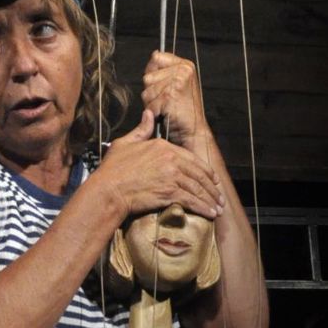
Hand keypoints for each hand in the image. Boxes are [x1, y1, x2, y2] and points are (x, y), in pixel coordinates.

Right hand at [98, 110, 223, 219]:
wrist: (108, 189)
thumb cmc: (113, 169)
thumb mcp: (125, 143)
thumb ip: (141, 129)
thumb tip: (149, 114)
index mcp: (163, 146)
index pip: (192, 159)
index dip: (206, 171)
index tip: (212, 180)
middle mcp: (171, 159)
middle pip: (199, 174)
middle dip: (212, 188)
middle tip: (218, 198)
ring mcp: (172, 176)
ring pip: (198, 188)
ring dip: (210, 200)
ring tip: (216, 208)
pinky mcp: (170, 192)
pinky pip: (192, 200)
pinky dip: (203, 207)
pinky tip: (209, 213)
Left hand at [142, 51, 209, 149]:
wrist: (193, 131)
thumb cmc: (184, 111)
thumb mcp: (177, 84)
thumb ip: (164, 70)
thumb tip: (154, 55)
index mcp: (185, 65)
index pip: (156, 58)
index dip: (154, 73)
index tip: (163, 86)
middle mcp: (182, 71)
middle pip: (148, 77)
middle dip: (152, 92)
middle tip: (167, 101)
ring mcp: (176, 83)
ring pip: (147, 92)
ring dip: (152, 104)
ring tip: (167, 107)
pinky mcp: (169, 96)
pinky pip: (149, 105)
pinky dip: (154, 113)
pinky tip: (166, 114)